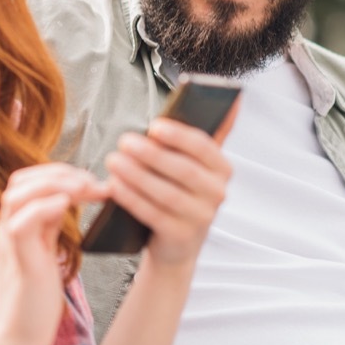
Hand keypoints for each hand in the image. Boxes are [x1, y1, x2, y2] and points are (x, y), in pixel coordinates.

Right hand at [0, 163, 109, 344]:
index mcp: (14, 225)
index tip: (89, 181)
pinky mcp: (19, 263)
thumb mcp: (45, 250)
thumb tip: (65, 198)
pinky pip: (21, 224)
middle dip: (59, 173)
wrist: (19, 337)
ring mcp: (10, 244)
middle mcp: (7, 229)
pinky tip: (66, 206)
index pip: (27, 181)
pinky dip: (44, 208)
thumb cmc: (34, 299)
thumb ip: (50, 224)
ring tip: (82, 189)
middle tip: (91, 182)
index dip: (58, 173)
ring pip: (17, 195)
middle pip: (20, 181)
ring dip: (53, 184)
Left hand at [104, 107, 234, 269]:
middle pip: (183, 170)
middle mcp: (217, 193)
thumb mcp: (193, 165)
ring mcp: (201, 218)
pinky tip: (114, 186)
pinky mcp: (181, 237)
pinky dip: (132, 198)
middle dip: (151, 154)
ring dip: (137, 175)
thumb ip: (200, 137)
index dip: (179, 136)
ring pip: (167, 193)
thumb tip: (231, 99)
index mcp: (221, 169)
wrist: (176, 245)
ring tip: (113, 161)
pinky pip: (153, 214)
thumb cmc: (180, 192)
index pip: (204, 147)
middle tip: (124, 141)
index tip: (154, 126)